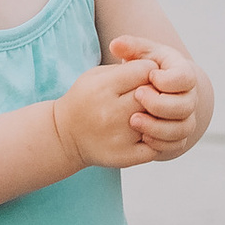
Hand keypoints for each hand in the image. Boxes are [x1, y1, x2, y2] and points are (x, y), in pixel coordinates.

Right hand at [50, 55, 153, 171]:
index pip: (145, 71)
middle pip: (154, 95)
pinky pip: (158, 145)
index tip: (144, 75)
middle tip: (151, 94)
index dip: (149, 70)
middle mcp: (112, 112)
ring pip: (159, 120)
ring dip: (158, 115)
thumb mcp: (96, 75)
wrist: (65, 135)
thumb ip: (124, 68)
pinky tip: (149, 131)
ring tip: (150, 112)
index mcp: (103, 87)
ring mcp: (120, 136)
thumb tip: (156, 68)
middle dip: (156, 92)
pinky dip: (158, 138)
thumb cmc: (85, 100)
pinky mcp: (126, 156)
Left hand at [110, 37, 212, 159]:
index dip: (169, 80)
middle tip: (138, 97)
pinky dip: (161, 143)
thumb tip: (116, 44)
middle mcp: (190, 97)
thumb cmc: (144, 67)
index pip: (186, 78)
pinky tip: (141, 137)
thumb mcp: (139, 54)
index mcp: (183, 74)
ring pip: (183, 128)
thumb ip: (130, 47)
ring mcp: (186, 117)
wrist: (151, 90)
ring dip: (159, 127)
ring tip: (134, 120)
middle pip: (186, 105)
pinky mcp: (179, 135)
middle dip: (160, 104)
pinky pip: (177, 144)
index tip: (150, 76)